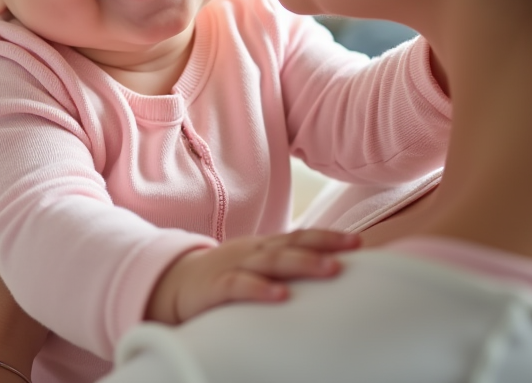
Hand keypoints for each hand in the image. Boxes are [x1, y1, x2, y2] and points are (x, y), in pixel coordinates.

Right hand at [145, 229, 361, 323]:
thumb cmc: (223, 278)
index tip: (359, 242)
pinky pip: (240, 286)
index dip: (328, 237)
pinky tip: (281, 295)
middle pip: (292, 244)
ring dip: (302, 263)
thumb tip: (326, 276)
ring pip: (272, 262)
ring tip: (330, 269)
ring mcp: (234, 266)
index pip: (300, 237)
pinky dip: (261, 289)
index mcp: (264, 247)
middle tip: (353, 248)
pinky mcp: (216, 286)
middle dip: (324, 244)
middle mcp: (253, 252)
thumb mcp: (255, 268)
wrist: (172, 284)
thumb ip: (284, 269)